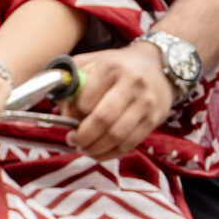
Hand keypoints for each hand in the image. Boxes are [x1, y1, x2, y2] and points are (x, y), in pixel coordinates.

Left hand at [70, 42, 173, 160]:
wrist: (155, 66)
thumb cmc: (115, 67)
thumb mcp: (89, 64)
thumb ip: (70, 84)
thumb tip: (64, 116)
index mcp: (110, 67)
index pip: (85, 100)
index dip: (71, 116)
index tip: (67, 122)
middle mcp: (132, 83)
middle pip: (102, 120)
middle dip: (83, 137)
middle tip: (73, 140)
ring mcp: (145, 102)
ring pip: (117, 136)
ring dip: (95, 148)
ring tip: (84, 148)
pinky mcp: (154, 119)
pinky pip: (129, 144)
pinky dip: (110, 154)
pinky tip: (99, 152)